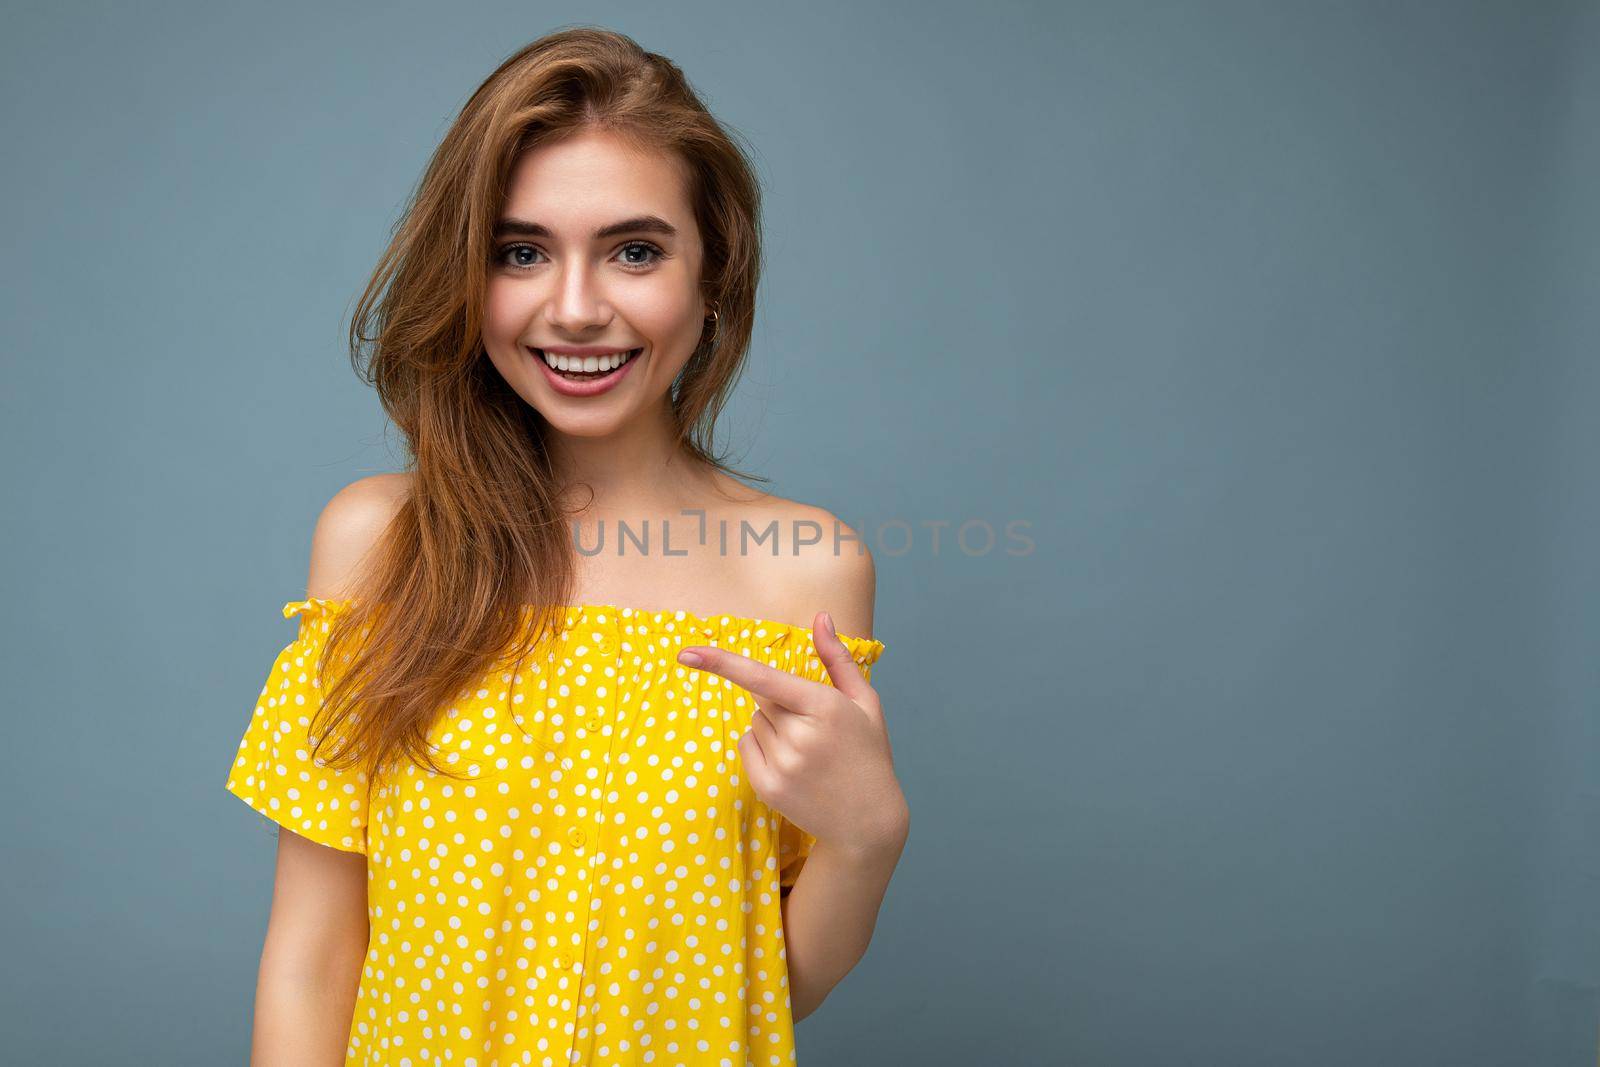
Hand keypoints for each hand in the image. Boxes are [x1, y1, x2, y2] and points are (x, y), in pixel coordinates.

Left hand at [677, 610, 906, 854]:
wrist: (869, 821)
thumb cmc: (868, 753)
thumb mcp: (864, 702)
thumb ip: (837, 658)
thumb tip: (821, 616)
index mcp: (824, 707)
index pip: (763, 678)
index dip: (722, 663)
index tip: (686, 653)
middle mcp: (800, 737)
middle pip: (761, 698)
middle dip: (781, 703)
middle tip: (814, 729)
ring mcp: (782, 765)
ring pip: (754, 722)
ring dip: (773, 728)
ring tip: (808, 751)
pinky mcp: (767, 787)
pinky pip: (745, 747)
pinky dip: (761, 749)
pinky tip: (793, 766)